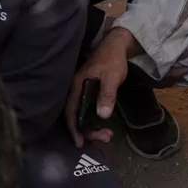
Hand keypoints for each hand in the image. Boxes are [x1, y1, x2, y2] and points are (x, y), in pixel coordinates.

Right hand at [65, 28, 135, 146]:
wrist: (117, 44)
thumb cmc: (113, 59)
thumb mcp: (112, 77)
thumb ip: (107, 95)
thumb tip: (102, 115)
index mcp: (77, 86)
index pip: (70, 111)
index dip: (73, 128)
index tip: (80, 143)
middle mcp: (76, 89)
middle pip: (75, 116)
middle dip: (87, 130)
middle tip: (105, 138)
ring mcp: (83, 90)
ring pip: (82, 113)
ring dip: (92, 126)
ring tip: (108, 134)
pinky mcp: (90, 90)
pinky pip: (87, 108)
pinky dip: (94, 119)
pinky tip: (103, 123)